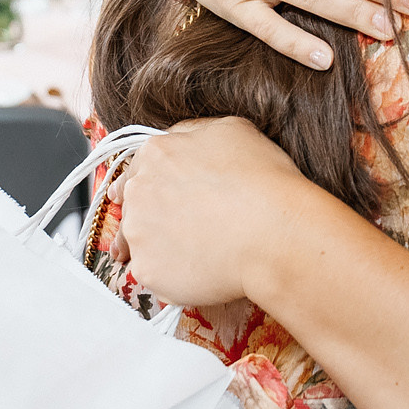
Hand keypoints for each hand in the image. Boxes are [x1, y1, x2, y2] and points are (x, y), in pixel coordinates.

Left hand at [115, 118, 333, 306]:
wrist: (275, 234)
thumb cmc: (263, 181)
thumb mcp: (232, 131)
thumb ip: (194, 134)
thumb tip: (181, 143)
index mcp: (156, 155)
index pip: (135, 171)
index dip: (146, 187)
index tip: (151, 201)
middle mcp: (138, 192)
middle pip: (133, 209)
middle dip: (153, 220)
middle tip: (184, 233)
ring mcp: (139, 234)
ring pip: (140, 245)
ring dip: (161, 249)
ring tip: (198, 256)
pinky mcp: (148, 271)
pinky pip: (155, 276)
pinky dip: (173, 277)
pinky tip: (203, 272)